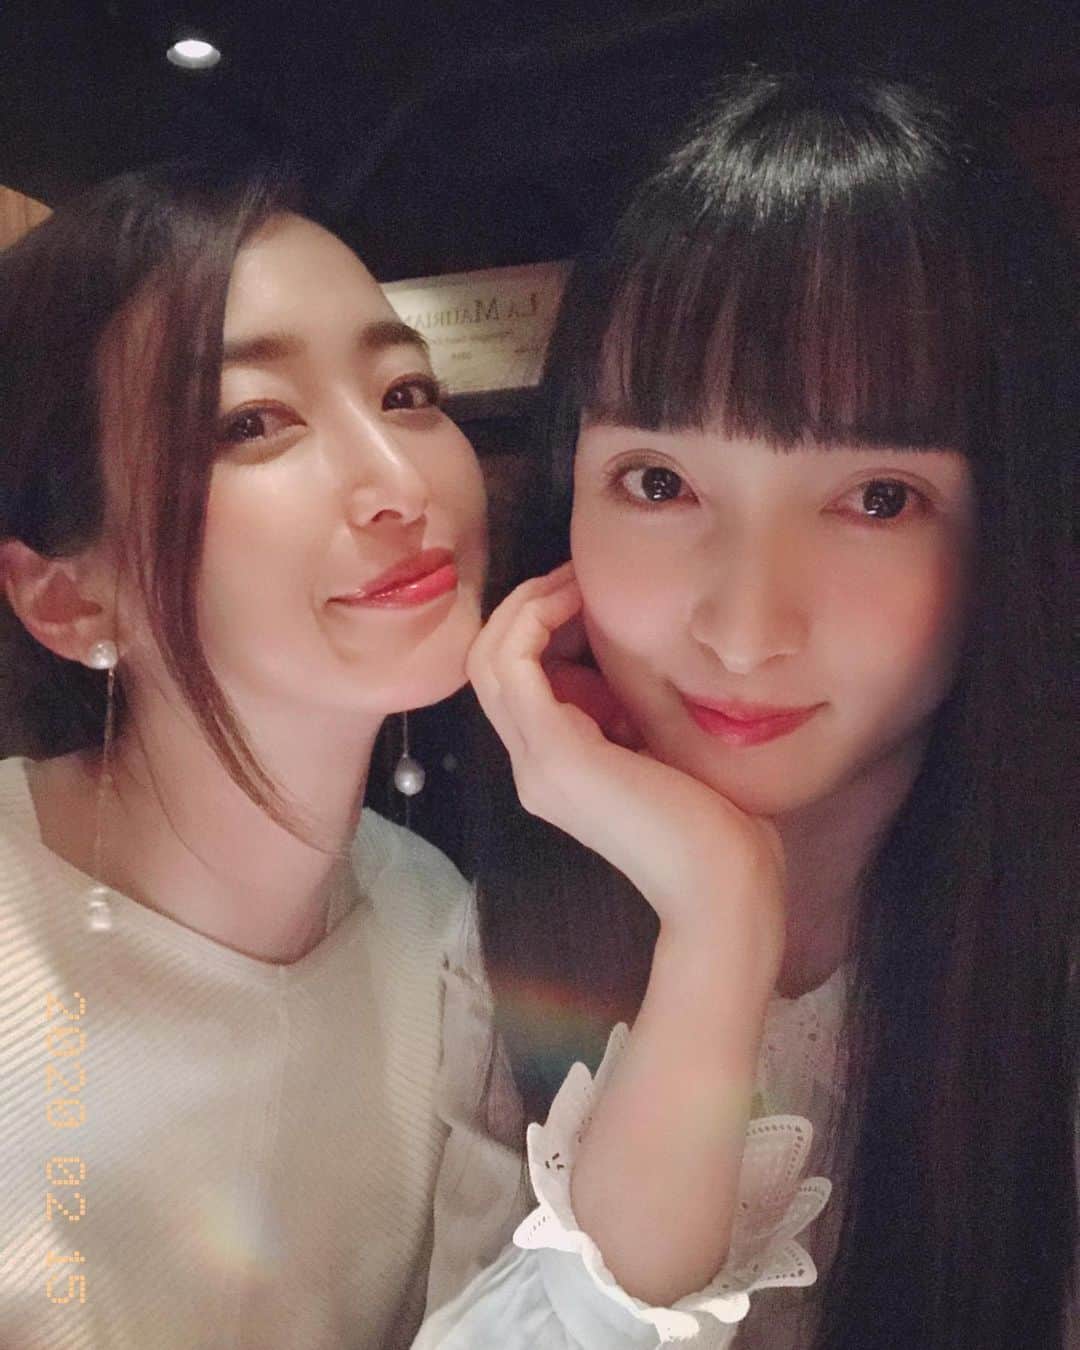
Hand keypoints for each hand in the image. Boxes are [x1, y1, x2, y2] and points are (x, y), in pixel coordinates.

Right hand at [467, 562, 785, 963]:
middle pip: (489, 664)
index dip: (538, 626)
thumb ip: (629, 709)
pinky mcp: (554, 753)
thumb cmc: (714, 821)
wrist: (724, 884)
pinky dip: (534, 620)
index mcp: (556, 765)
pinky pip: (512, 666)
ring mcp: (536, 762)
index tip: (586, 593)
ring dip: (526, 607)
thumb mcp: (659, 746)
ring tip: (573, 582)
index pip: (515, 680)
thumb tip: (622, 658)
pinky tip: (577, 601)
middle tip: (574, 575)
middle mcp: (531, 765)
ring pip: (489, 659)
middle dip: (526, 607)